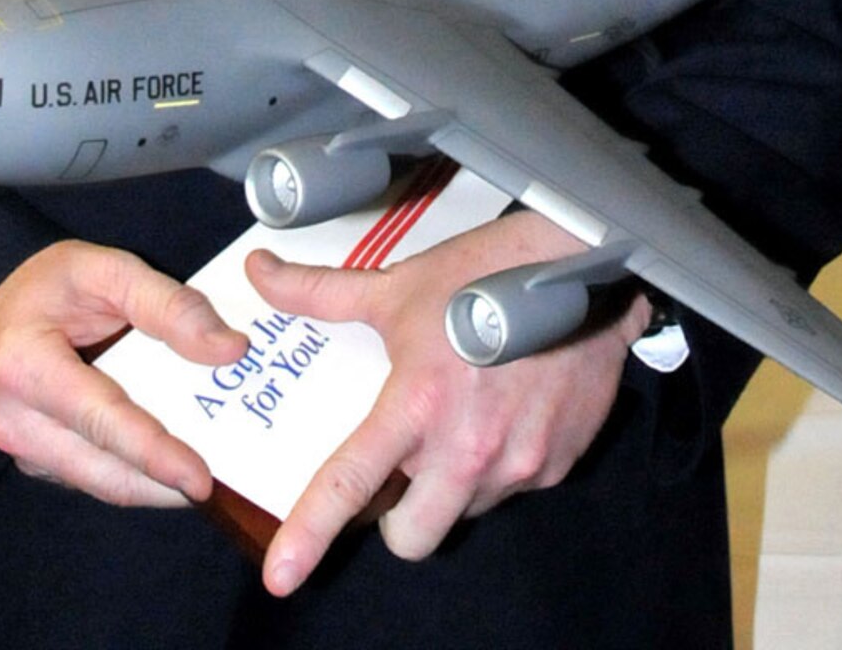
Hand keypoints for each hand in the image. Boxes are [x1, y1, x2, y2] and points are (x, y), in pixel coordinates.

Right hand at [0, 238, 246, 508]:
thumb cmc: (50, 285)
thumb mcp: (108, 270)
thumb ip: (169, 305)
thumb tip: (230, 349)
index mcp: (25, 367)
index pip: (102, 422)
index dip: (155, 454)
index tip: (200, 479)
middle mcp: (16, 423)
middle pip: (105, 471)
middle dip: (165, 482)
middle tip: (223, 479)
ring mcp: (23, 450)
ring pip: (103, 483)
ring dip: (155, 483)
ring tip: (208, 469)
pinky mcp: (38, 463)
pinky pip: (95, 477)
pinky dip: (135, 473)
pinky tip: (170, 457)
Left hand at [249, 213, 650, 594]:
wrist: (583, 267)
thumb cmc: (484, 272)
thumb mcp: (397, 285)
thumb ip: (320, 293)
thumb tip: (259, 274)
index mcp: (419, 405)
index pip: (351, 483)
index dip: (310, 534)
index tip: (280, 576)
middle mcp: (468, 448)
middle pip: (412, 536)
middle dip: (398, 515)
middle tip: (401, 463)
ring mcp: (519, 463)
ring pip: (463, 512)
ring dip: (449, 484)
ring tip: (458, 420)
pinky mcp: (558, 465)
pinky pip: (511, 489)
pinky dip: (497, 465)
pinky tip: (502, 411)